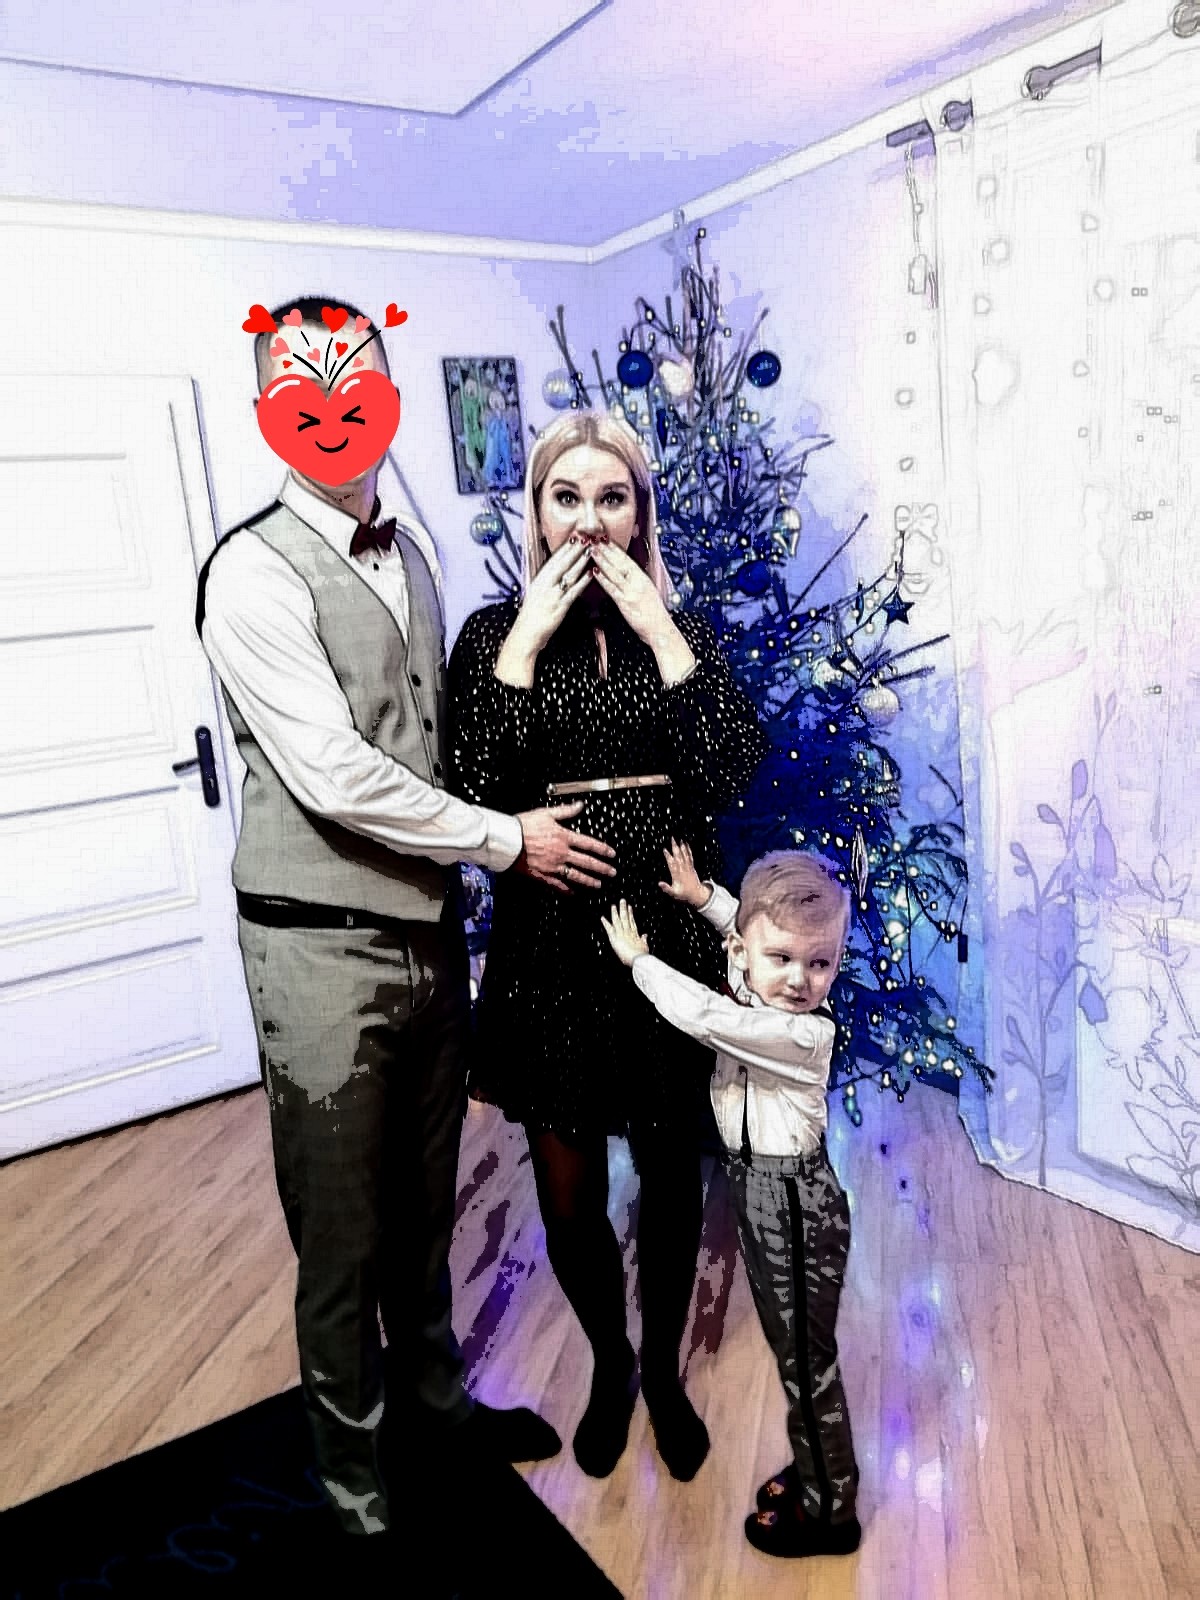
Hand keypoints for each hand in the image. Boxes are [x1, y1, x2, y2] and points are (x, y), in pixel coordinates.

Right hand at [498, 540, 593, 678]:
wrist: (525, 635)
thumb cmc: (530, 618)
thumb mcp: (535, 596)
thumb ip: (544, 585)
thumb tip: (554, 574)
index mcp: (538, 581)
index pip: (553, 560)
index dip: (564, 548)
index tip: (573, 536)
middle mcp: (544, 585)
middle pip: (561, 563)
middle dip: (574, 549)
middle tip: (585, 536)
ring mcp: (552, 596)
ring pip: (569, 575)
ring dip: (580, 561)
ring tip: (591, 550)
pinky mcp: (559, 607)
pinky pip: (573, 592)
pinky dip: (582, 582)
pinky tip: (591, 574)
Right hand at [513, 801, 617, 893]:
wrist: (507, 840)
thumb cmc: (523, 826)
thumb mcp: (546, 813)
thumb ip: (566, 810)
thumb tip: (580, 805)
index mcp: (563, 837)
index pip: (589, 844)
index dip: (603, 849)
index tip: (612, 854)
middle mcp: (561, 853)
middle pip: (587, 862)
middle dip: (602, 868)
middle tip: (612, 872)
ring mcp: (553, 866)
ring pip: (576, 875)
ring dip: (589, 881)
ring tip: (599, 885)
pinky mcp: (543, 875)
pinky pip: (559, 885)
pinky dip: (568, 890)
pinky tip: (574, 893)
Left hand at [589, 542, 695, 681]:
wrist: (661, 629)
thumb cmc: (654, 614)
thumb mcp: (648, 593)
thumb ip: (637, 583)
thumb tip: (626, 574)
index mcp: (643, 578)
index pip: (627, 560)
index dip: (615, 548)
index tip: (605, 538)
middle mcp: (638, 582)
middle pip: (620, 562)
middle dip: (606, 548)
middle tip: (594, 537)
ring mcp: (631, 592)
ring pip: (614, 572)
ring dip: (602, 559)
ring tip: (591, 549)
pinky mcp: (626, 603)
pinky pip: (612, 589)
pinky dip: (603, 579)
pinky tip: (594, 571)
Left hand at [601, 899, 648, 965]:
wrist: (638, 958)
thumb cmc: (642, 955)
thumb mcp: (645, 946)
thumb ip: (644, 939)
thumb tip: (645, 935)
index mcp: (635, 934)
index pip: (632, 921)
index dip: (630, 914)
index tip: (629, 907)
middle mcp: (628, 931)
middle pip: (625, 918)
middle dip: (623, 909)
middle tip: (622, 900)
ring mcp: (621, 933)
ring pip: (618, 921)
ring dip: (615, 912)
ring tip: (613, 905)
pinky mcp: (615, 938)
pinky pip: (609, 929)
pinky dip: (605, 923)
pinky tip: (602, 918)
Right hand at [657, 838, 709, 907]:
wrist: (697, 894)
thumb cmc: (684, 894)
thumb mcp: (674, 893)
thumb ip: (667, 888)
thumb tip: (659, 884)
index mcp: (677, 875)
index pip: (671, 863)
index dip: (668, 856)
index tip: (665, 850)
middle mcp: (683, 869)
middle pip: (678, 856)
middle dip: (675, 847)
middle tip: (672, 839)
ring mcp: (688, 867)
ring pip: (684, 855)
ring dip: (682, 847)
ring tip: (679, 840)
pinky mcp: (692, 867)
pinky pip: (690, 857)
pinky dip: (688, 851)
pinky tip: (687, 845)